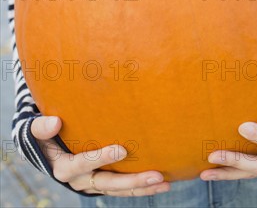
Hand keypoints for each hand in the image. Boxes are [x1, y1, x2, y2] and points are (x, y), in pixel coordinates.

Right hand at [31, 116, 170, 196]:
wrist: (44, 150)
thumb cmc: (42, 135)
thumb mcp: (34, 131)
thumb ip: (41, 127)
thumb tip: (55, 122)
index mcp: (63, 168)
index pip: (84, 163)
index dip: (102, 158)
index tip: (122, 149)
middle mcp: (80, 180)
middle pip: (109, 183)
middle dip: (133, 181)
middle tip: (157, 175)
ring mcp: (93, 183)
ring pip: (119, 189)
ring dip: (142, 187)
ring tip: (164, 183)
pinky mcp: (102, 181)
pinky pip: (122, 187)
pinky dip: (139, 186)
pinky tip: (160, 183)